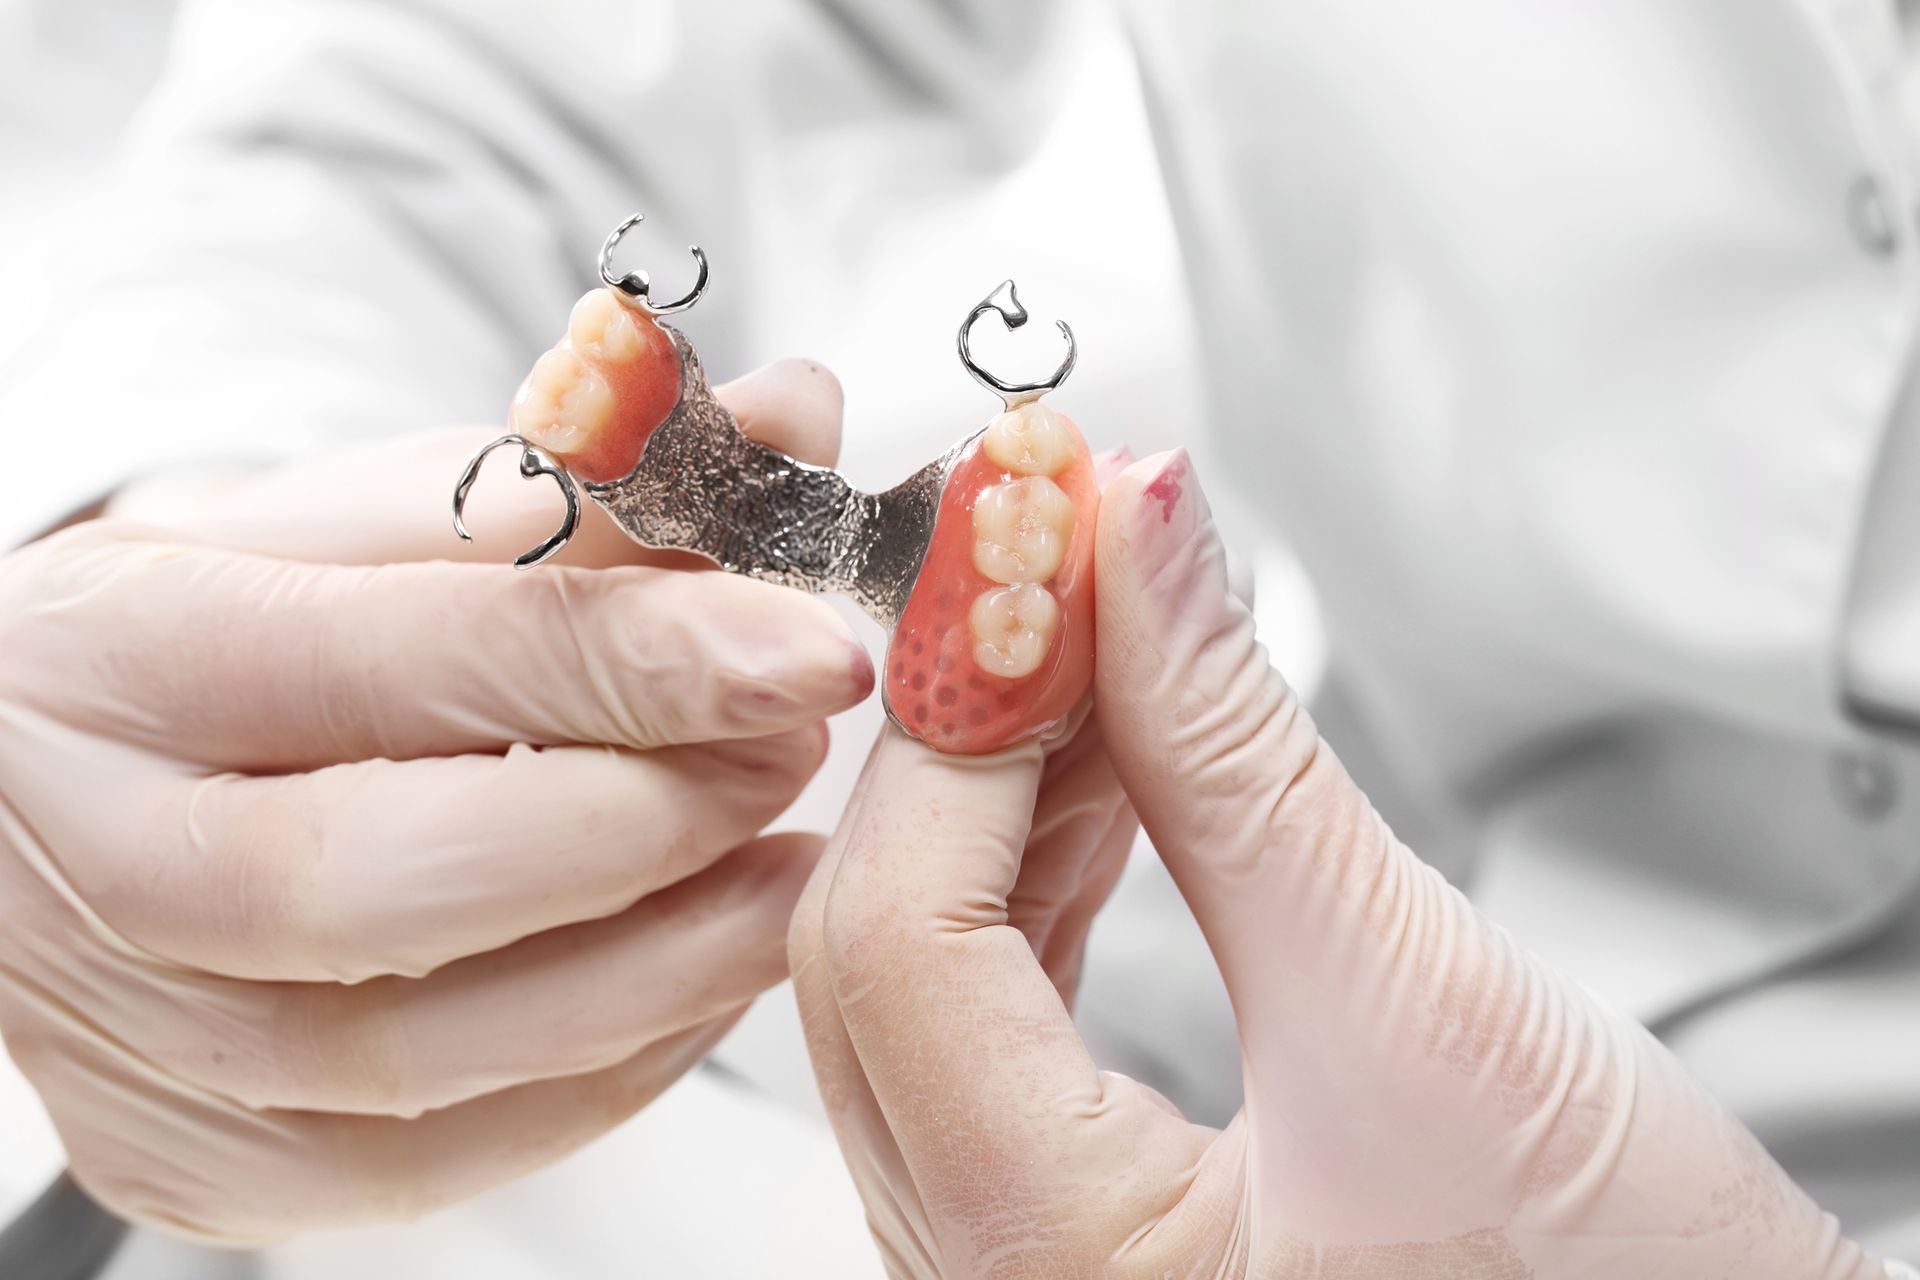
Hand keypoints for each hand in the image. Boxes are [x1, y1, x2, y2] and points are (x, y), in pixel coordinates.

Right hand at [0, 361, 870, 1244]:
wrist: (37, 798)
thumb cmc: (220, 636)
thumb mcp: (361, 524)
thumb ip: (577, 485)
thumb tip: (789, 420)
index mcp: (118, 657)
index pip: (400, 660)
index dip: (629, 657)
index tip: (809, 647)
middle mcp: (101, 865)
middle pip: (395, 884)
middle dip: (649, 821)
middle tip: (794, 749)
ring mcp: (133, 1045)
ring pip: (431, 1053)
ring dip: (665, 961)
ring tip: (787, 866)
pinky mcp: (196, 1162)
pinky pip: (442, 1152)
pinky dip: (607, 1064)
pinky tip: (694, 969)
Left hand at [790, 450, 1891, 1278]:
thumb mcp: (1413, 997)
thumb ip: (1237, 753)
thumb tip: (1138, 532)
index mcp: (1046, 1262)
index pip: (900, 933)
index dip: (958, 712)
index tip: (1027, 542)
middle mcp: (986, 1274)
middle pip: (878, 943)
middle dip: (967, 729)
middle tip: (1053, 559)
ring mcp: (1015, 1244)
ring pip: (922, 963)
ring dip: (1002, 785)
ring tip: (1098, 642)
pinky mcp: (1068, 1206)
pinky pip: (989, 1005)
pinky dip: (1038, 866)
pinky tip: (1103, 767)